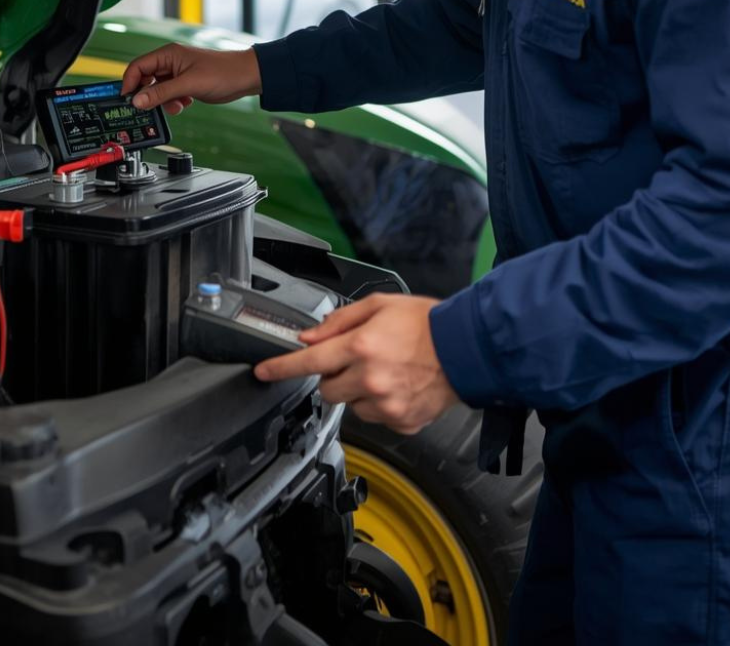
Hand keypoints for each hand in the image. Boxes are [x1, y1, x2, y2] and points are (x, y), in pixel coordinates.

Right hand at [120, 44, 261, 114]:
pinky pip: (170, 94)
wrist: (246, 77)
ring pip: (158, 89)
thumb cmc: (223, 72)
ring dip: (163, 101)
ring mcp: (178, 73)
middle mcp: (170, 62)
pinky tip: (185, 103)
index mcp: (168, 54)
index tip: (127, 99)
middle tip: (150, 108)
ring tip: (176, 105)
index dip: (130, 83)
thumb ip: (161, 93)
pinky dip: (173, 102)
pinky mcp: (185, 83)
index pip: (138, 66)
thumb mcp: (188, 84)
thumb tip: (138, 100)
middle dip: (149, 95)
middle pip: (146, 79)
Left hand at [253, 293, 458, 433]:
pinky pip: (374, 417)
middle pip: (326, 388)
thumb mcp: (378, 306)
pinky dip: (378, 404)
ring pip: (350, 405)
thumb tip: (310, 335)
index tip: (263, 372)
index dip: (281, 367)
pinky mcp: (401, 422)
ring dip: (357, 391)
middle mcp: (370, 379)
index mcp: (362, 347)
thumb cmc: (426, 323)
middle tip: (355, 360)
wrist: (466, 349)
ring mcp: (386, 404)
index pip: (309, 361)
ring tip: (383, 371)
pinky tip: (396, 386)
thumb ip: (340, 321)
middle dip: (333, 375)